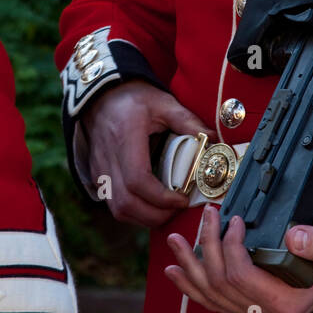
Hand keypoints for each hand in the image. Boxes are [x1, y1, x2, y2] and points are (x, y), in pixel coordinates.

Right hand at [82, 80, 206, 226]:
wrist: (101, 95)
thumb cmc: (133, 98)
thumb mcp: (163, 103)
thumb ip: (188, 122)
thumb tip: (214, 141)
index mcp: (125, 137)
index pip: (138, 180)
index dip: (161, 198)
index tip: (182, 199)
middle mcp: (108, 157)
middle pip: (126, 203)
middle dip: (156, 215)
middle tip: (177, 209)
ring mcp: (100, 169)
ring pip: (117, 209)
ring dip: (143, 217)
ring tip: (166, 210)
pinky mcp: (98, 175)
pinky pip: (113, 204)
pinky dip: (133, 212)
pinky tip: (150, 204)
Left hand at [163, 206, 312, 312]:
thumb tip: (295, 237)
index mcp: (283, 302)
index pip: (242, 276)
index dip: (231, 246)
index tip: (234, 221)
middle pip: (221, 282)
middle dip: (207, 246)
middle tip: (206, 216)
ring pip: (209, 294)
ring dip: (189, 266)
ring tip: (176, 242)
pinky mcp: (241, 308)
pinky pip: (210, 302)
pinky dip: (189, 286)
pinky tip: (175, 271)